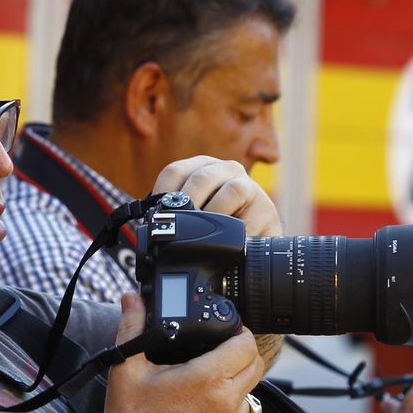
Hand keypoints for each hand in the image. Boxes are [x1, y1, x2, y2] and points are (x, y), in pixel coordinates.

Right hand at [88, 294, 266, 412]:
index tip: (229, 332)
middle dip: (241, 356)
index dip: (240, 332)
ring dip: (234, 387)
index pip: (246, 344)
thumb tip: (131, 298)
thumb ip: (132, 328)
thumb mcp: (126, 371)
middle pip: (256, 366)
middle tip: (218, 356)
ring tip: (204, 391)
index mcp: (206, 379)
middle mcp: (228, 404)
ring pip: (249, 394)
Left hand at [152, 156, 281, 236]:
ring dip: (215, 216)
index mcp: (201, 168)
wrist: (255, 243)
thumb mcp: (194, 214)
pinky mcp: (266, 208)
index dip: (161, 194)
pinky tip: (228, 244)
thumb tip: (145, 225)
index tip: (154, 217)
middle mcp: (225, 170)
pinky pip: (252, 218)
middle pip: (201, 179)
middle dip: (187, 206)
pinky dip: (237, 233)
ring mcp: (249, 186)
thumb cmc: (218, 226)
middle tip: (179, 229)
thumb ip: (174, 214)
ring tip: (206, 235)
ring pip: (232, 190)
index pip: (174, 172)